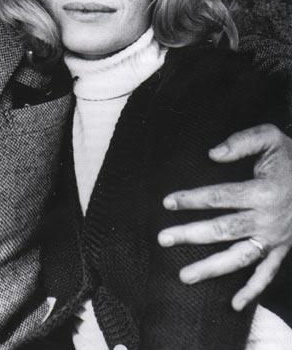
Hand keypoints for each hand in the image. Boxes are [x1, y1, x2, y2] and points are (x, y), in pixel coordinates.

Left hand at [157, 124, 291, 309]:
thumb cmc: (290, 157)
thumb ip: (242, 142)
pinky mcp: (282, 249)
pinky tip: (235, 304)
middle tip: (163, 239)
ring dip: (211, 268)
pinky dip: (253, 290)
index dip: (192, 199)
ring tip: (184, 275)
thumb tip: (213, 154)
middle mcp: (268, 219)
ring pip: (239, 258)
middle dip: (190, 235)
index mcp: (263, 192)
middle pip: (222, 230)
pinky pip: (267, 274)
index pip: (219, 197)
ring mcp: (275, 238)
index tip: (168, 202)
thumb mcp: (270, 138)